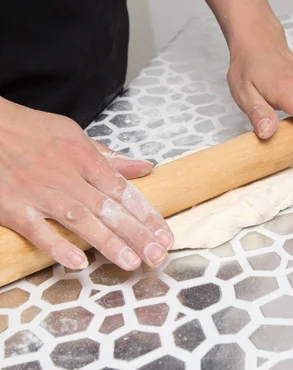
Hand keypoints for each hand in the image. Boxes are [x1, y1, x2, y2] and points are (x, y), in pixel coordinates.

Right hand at [0, 98, 173, 270]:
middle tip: (157, 255)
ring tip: (131, 262)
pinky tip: (77, 262)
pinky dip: (56, 246)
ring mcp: (40, 193)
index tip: (164, 234)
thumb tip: (144, 167)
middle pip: (108, 209)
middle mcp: (67, 177)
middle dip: (136, 234)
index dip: (146, 215)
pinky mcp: (13, 207)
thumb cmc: (32, 131)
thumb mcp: (76, 136)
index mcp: (85, 159)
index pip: (123, 191)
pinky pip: (37, 230)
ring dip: (107, 243)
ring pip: (80, 220)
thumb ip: (110, 157)